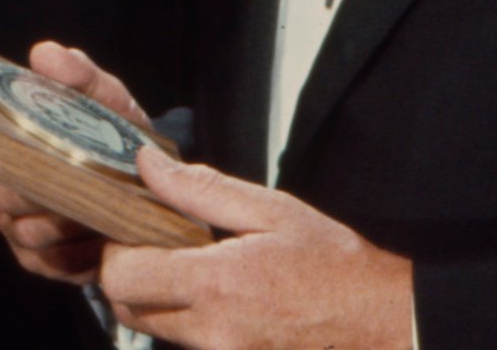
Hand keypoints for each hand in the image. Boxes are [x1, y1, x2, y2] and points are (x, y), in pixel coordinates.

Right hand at [0, 41, 152, 284]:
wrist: (153, 186)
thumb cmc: (118, 135)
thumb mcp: (107, 99)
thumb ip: (81, 75)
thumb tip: (44, 53)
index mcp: (16, 142)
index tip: (32, 144)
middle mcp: (9, 186)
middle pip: (1, 194)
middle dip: (38, 189)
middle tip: (76, 181)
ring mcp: (23, 227)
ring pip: (24, 231)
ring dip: (62, 222)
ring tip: (95, 210)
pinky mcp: (44, 263)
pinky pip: (48, 264)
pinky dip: (76, 253)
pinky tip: (99, 239)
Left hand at [100, 148, 412, 349]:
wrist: (380, 323)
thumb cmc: (335, 266)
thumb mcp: (273, 211)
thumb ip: (202, 189)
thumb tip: (148, 165)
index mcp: (218, 285)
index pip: (123, 277)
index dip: (116, 250)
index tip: (135, 227)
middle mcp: (212, 331)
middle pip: (126, 308)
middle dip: (128, 273)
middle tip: (156, 243)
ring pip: (152, 328)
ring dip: (156, 296)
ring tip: (193, 266)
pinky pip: (185, 343)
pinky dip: (185, 318)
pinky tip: (217, 294)